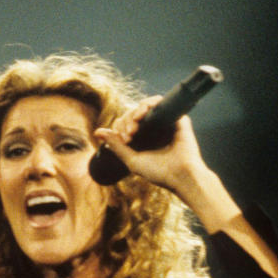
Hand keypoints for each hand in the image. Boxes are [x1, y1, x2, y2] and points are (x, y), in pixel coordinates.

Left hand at [94, 95, 208, 199]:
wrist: (180, 175)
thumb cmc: (158, 172)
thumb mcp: (131, 159)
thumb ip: (116, 145)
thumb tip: (97, 131)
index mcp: (143, 139)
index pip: (125, 123)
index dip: (120, 128)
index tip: (124, 140)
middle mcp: (154, 128)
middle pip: (133, 114)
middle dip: (126, 121)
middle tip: (129, 136)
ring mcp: (164, 121)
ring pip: (144, 106)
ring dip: (135, 112)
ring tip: (134, 125)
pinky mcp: (176, 117)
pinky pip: (159, 102)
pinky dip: (148, 105)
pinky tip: (142, 114)